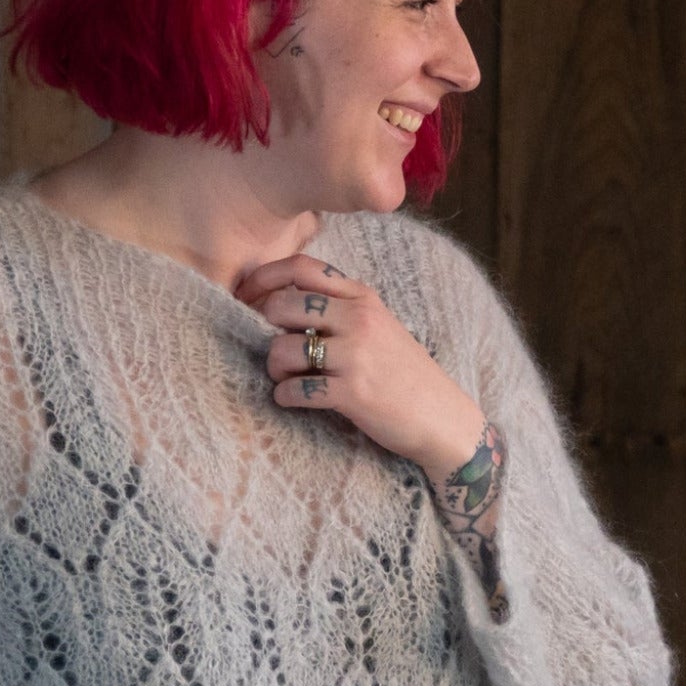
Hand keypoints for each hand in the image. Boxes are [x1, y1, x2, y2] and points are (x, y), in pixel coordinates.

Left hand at [234, 250, 486, 479]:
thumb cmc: (403, 373)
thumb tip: (280, 302)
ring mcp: (356, 355)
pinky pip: (295, 390)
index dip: (262, 279)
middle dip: (264, 329)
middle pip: (281, 306)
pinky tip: (294, 399)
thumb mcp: (379, 325)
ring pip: (281, 350)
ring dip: (274, 369)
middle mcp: (359, 319)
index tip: (244, 296)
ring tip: (287, 379)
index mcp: (362, 297)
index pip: (301, 268)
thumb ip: (339, 308)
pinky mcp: (352, 394)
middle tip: (272, 348)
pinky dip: (285, 397)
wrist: (442, 418)